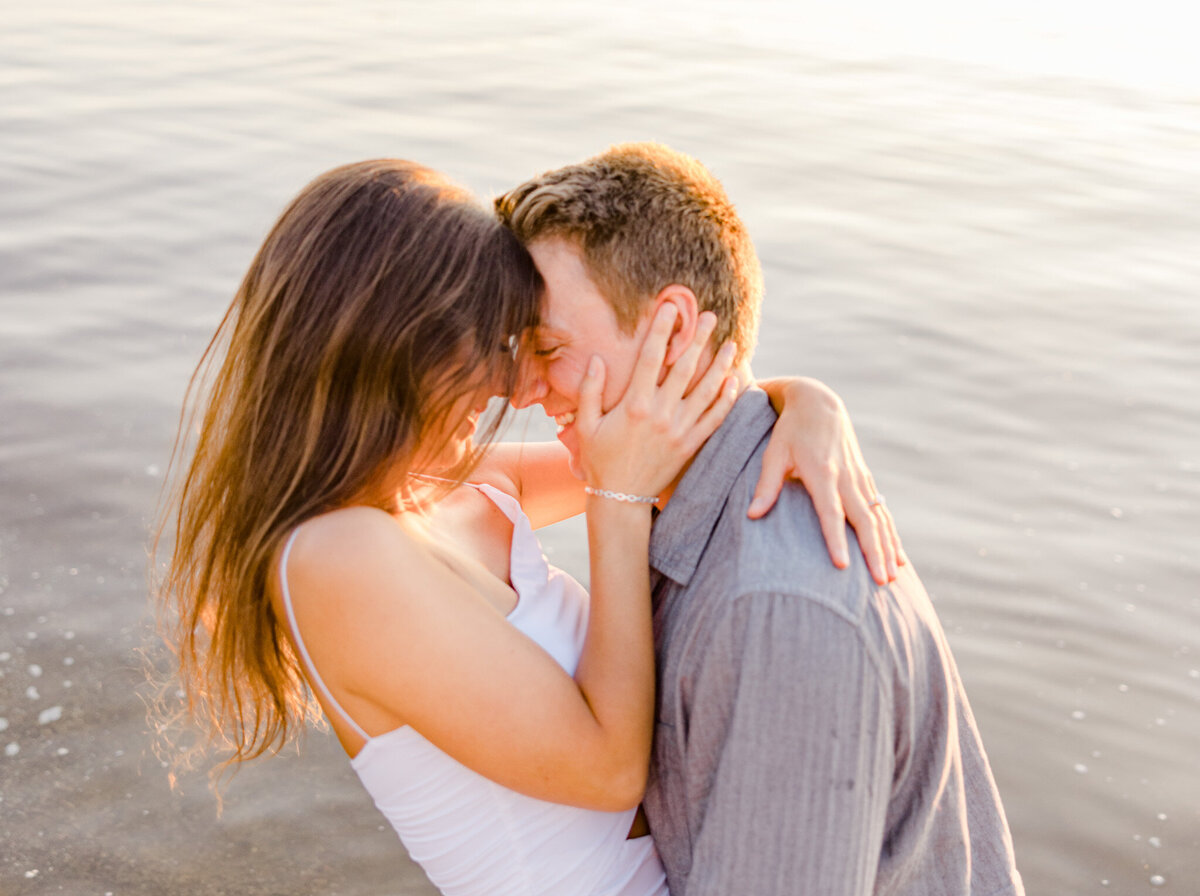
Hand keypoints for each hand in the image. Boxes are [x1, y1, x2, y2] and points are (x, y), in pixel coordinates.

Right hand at [575, 306, 737, 498]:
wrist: (621, 499)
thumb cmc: (600, 460)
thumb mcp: (586, 426)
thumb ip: (589, 391)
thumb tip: (596, 359)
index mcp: (635, 405)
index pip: (652, 358)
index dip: (661, 330)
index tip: (670, 308)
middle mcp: (661, 414)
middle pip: (685, 368)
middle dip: (698, 339)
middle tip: (710, 316)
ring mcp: (680, 430)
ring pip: (707, 390)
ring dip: (721, 364)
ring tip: (731, 343)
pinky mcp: (691, 445)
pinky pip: (714, 419)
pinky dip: (726, 399)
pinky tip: (734, 381)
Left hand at [750, 377, 905, 584]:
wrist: (819, 402)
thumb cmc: (790, 430)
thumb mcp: (774, 452)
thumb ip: (766, 485)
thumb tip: (752, 515)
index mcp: (822, 472)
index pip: (830, 512)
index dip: (836, 539)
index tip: (842, 565)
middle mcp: (846, 477)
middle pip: (864, 520)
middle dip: (873, 552)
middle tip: (880, 582)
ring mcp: (859, 479)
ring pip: (878, 518)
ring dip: (887, 548)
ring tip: (891, 578)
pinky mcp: (865, 480)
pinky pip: (882, 512)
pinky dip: (891, 535)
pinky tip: (898, 558)